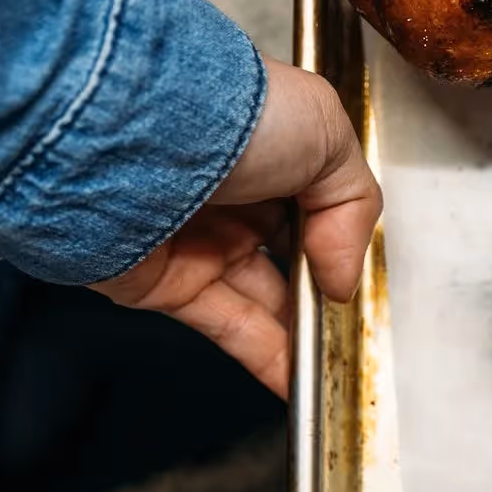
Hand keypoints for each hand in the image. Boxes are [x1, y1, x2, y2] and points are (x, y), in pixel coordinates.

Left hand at [90, 58, 381, 396]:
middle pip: (290, 259)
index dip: (341, 242)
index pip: (314, 204)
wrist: (131, 136)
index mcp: (268, 144)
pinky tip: (301, 379)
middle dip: (323, 294)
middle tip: (352, 324)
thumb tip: (344, 276)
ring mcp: (198, 240)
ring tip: (336, 365)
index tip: (360, 276)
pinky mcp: (167, 285)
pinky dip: (268, 358)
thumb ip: (353, 206)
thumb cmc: (224, 113)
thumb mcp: (327, 134)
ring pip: (263, 301)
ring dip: (302, 336)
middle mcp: (230, 191)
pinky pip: (229, 328)